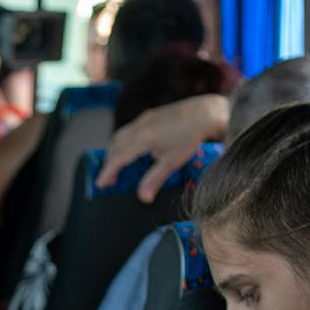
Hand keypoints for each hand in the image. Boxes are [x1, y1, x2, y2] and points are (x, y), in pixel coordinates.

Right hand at [95, 94, 229, 202]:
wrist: (208, 111)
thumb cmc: (192, 135)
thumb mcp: (173, 161)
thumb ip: (155, 179)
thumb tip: (143, 198)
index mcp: (142, 138)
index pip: (118, 158)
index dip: (107, 172)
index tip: (100, 184)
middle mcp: (140, 125)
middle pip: (115, 145)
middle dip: (109, 163)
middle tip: (109, 179)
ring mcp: (145, 118)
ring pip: (120, 135)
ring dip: (115, 151)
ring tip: (117, 166)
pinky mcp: (151, 114)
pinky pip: (129, 129)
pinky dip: (124, 142)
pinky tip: (132, 149)